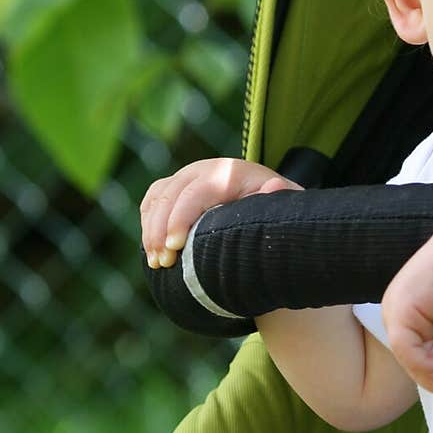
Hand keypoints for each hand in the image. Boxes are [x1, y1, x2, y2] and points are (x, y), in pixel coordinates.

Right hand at [141, 158, 301, 268]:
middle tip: (161, 263)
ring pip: (157, 198)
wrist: (265, 204)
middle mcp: (204, 169)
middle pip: (170, 195)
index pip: (195, 192)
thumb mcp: (284, 207)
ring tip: (156, 263)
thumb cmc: (274, 212)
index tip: (174, 247)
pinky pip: (152, 201)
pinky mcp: (175, 186)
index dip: (180, 219)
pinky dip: (147, 224)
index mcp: (229, 172)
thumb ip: (280, 197)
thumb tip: (273, 186)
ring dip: (150, 231)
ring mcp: (187, 176)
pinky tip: (151, 250)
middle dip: (160, 230)